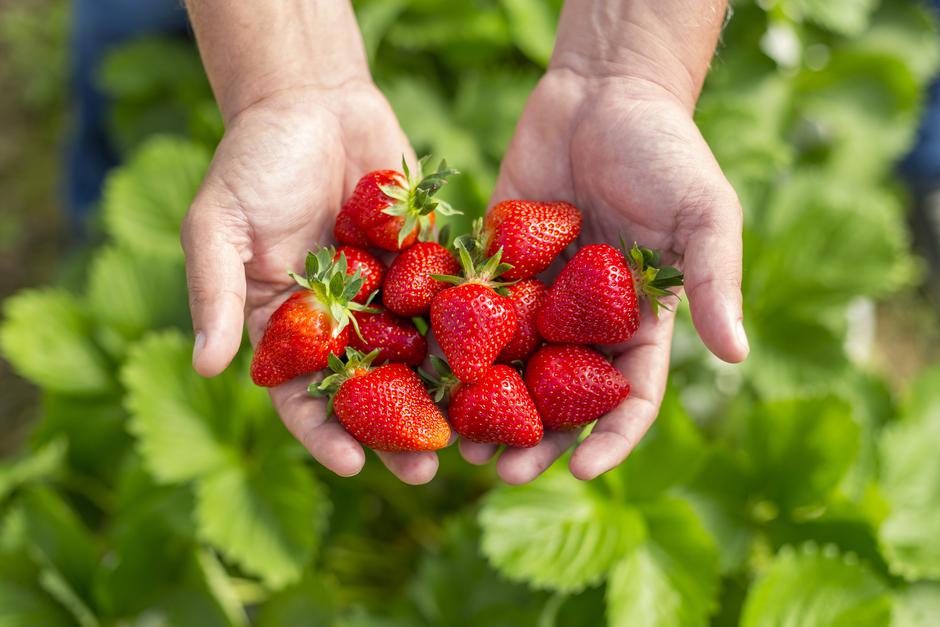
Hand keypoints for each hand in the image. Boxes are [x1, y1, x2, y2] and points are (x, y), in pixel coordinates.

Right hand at [181, 85, 440, 484]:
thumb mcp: (218, 226)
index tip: (350, 465)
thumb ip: (215, 294)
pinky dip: (473, 333)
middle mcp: (340, 322)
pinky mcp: (425, 265)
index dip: (323, 432)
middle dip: (396, 432)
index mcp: (287, 326)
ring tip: (475, 432)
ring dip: (442, 396)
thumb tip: (205, 368)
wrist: (312, 102)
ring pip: (417, 358)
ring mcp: (386, 296)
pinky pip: (450, 305)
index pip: (302, 394)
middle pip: (369, 390)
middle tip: (427, 469)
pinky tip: (502, 363)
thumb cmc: (252, 162)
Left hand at [460, 70, 748, 482]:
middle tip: (501, 470)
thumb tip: (738, 356)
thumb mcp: (704, 213)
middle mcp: (585, 320)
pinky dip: (453, 345)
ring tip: (456, 439)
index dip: (609, 438)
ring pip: (510, 366)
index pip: (628, 396)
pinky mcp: (496, 265)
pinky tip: (426, 372)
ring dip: (486, 406)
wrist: (602, 90)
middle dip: (535, 440)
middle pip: (559, 397)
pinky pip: (473, 313)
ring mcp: (538, 295)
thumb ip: (715, 282)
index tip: (581, 471)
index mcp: (638, 320)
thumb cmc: (665, 149)